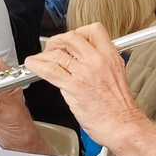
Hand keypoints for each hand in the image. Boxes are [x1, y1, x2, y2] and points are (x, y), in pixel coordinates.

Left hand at [24, 24, 150, 150]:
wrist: (122, 124)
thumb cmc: (120, 107)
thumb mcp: (117, 75)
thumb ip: (101, 63)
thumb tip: (83, 58)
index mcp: (111, 56)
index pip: (93, 30)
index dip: (78, 32)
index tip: (71, 40)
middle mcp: (98, 61)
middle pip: (72, 37)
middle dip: (58, 41)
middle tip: (53, 48)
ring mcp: (86, 72)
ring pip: (59, 52)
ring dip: (45, 54)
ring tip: (40, 58)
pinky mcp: (75, 86)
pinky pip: (51, 70)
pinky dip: (37, 65)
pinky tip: (33, 65)